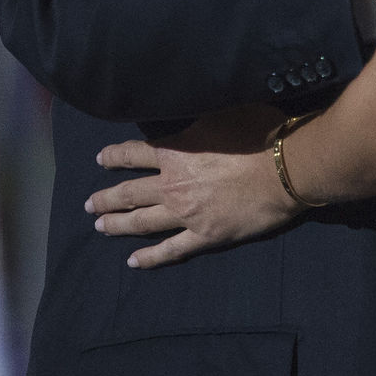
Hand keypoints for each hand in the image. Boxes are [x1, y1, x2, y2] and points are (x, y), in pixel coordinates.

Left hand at [86, 105, 294, 269]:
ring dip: (117, 225)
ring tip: (100, 226)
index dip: (113, 156)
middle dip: (105, 198)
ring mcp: (185, 215)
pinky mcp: (204, 237)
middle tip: (89, 204)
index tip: (100, 160)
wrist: (286, 171)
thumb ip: (195, 121)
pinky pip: (170, 250)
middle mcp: (172, 185)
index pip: (133, 153)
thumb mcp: (222, 113)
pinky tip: (134, 262)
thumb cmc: (260, 135)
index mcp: (174, 153)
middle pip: (129, 193)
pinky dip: (150, 258)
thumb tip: (181, 120)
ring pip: (141, 222)